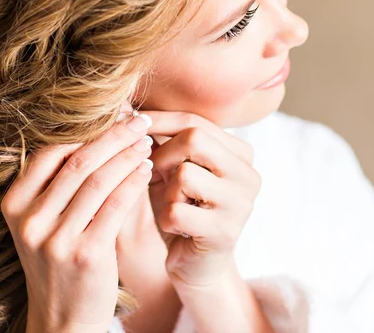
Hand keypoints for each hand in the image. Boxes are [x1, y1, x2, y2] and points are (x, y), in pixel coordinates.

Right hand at [1, 101, 153, 332]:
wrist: (62, 319)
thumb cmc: (57, 260)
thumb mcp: (42, 222)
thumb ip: (57, 183)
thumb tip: (94, 131)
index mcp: (13, 204)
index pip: (50, 152)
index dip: (86, 130)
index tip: (114, 115)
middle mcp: (29, 220)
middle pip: (78, 162)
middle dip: (113, 136)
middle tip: (139, 120)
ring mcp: (55, 239)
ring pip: (98, 180)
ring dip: (127, 156)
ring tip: (147, 142)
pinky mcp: (85, 254)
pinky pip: (115, 205)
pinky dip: (134, 181)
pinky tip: (147, 169)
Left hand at [143, 110, 260, 288]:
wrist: (198, 266)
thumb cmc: (181, 208)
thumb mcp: (171, 170)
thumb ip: (158, 140)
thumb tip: (124, 107)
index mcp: (241, 153)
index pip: (195, 121)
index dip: (158, 120)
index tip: (130, 123)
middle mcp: (248, 174)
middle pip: (194, 138)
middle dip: (163, 155)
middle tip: (155, 174)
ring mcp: (241, 204)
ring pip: (184, 174)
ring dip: (166, 192)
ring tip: (174, 206)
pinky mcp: (225, 233)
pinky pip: (176, 211)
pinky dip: (165, 219)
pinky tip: (177, 228)